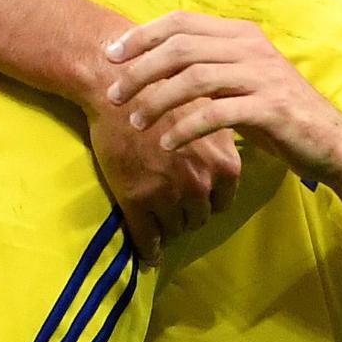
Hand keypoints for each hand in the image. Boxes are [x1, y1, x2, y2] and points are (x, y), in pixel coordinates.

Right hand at [87, 83, 240, 257]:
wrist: (116, 87)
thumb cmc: (160, 92)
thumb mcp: (205, 115)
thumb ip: (217, 142)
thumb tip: (220, 159)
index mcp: (224, 163)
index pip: (223, 201)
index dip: (207, 201)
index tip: (194, 198)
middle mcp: (201, 183)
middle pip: (199, 218)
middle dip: (187, 215)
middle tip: (170, 207)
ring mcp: (170, 194)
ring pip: (175, 230)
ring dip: (167, 228)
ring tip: (156, 221)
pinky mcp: (138, 201)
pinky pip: (147, 239)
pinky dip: (149, 250)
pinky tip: (147, 254)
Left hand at [106, 12, 341, 185]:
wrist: (327, 142)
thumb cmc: (274, 114)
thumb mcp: (238, 82)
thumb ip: (203, 67)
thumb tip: (150, 63)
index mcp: (241, 33)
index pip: (180, 22)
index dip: (141, 36)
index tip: (110, 57)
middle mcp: (251, 47)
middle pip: (181, 48)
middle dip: (139, 70)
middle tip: (113, 95)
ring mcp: (263, 76)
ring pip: (195, 79)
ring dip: (157, 100)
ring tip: (135, 121)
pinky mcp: (271, 108)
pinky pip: (217, 113)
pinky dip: (186, 128)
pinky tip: (167, 144)